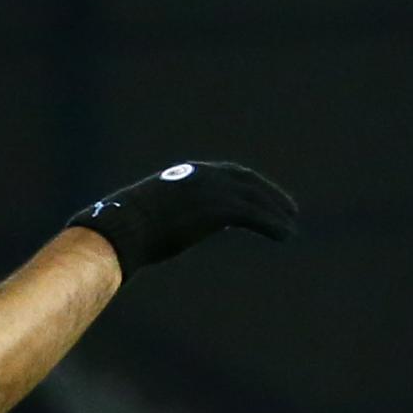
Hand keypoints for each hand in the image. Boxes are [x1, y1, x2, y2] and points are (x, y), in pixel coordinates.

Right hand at [67, 161, 296, 279]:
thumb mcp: (147, 219)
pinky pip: (255, 216)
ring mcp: (214, 190)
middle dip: (270, 194)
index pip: (228, 175)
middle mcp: (206, 176)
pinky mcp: (220, 209)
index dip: (247, 187)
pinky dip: (272, 225)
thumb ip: (163, 220)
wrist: (122, 228)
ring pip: (256, 199)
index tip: (258, 199)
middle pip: (248, 182)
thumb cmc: (125, 230)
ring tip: (290, 227)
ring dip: (277, 212)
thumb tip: (155, 238)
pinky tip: (285, 235)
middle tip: (287, 208)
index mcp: (190, 175)